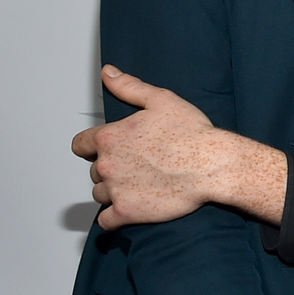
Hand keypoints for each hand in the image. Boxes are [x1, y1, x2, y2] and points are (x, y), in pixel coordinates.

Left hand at [72, 65, 284, 228]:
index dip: (93, 147)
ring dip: (113, 192)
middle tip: (136, 167)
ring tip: (138, 186)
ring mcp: (116, 190)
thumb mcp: (161, 100)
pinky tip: (130, 209)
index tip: (109, 150)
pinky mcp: (127, 212)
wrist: (213, 165)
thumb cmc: (192, 133)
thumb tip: (108, 73)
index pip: (80, 145)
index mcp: (109, 137)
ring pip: (100, 194)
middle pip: (94, 171)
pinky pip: (107, 221)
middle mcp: (107, 164)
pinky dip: (114, 218)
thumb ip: (128, 87)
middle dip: (111, 169)